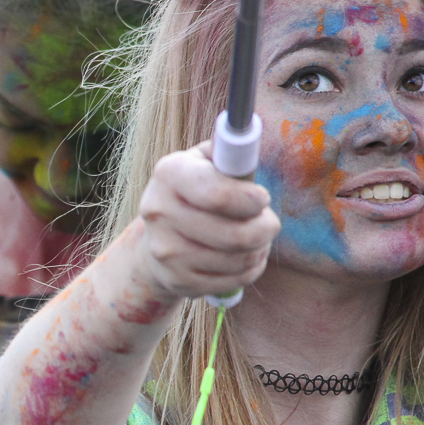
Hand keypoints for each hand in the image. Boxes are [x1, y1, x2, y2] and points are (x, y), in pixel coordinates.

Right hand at [135, 140, 279, 299]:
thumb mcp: (205, 162)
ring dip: (260, 249)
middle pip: (236, 235)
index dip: (251, 199)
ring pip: (240, 259)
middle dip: (266, 228)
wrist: (156, 239)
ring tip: (255, 239)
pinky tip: (243, 258)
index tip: (261, 198)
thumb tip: (248, 144)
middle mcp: (159, 212)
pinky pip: (234, 280)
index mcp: (169, 174)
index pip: (218, 194)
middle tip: (267, 222)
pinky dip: (250, 269)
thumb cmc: (195, 193)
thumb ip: (228, 154)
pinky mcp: (177, 280)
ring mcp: (165, 251)